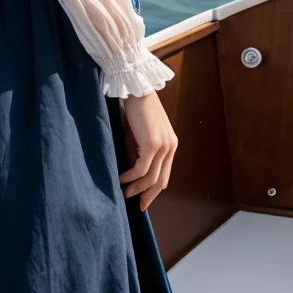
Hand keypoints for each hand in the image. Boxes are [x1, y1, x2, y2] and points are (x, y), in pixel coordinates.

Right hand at [118, 90, 177, 211]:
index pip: (164, 174)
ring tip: (124, 193)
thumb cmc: (137, 105)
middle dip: (147, 195)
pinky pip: (141, 169)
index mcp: (170, 143)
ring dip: (136, 188)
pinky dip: (130, 177)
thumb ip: (145, 146)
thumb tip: (135, 166)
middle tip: (136, 205)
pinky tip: (121, 179)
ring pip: (150, 177)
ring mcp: (162, 146)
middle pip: (160, 180)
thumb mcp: (145, 129)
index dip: (154, 190)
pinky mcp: (151, 144)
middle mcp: (170, 146)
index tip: (143, 200)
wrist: (136, 87)